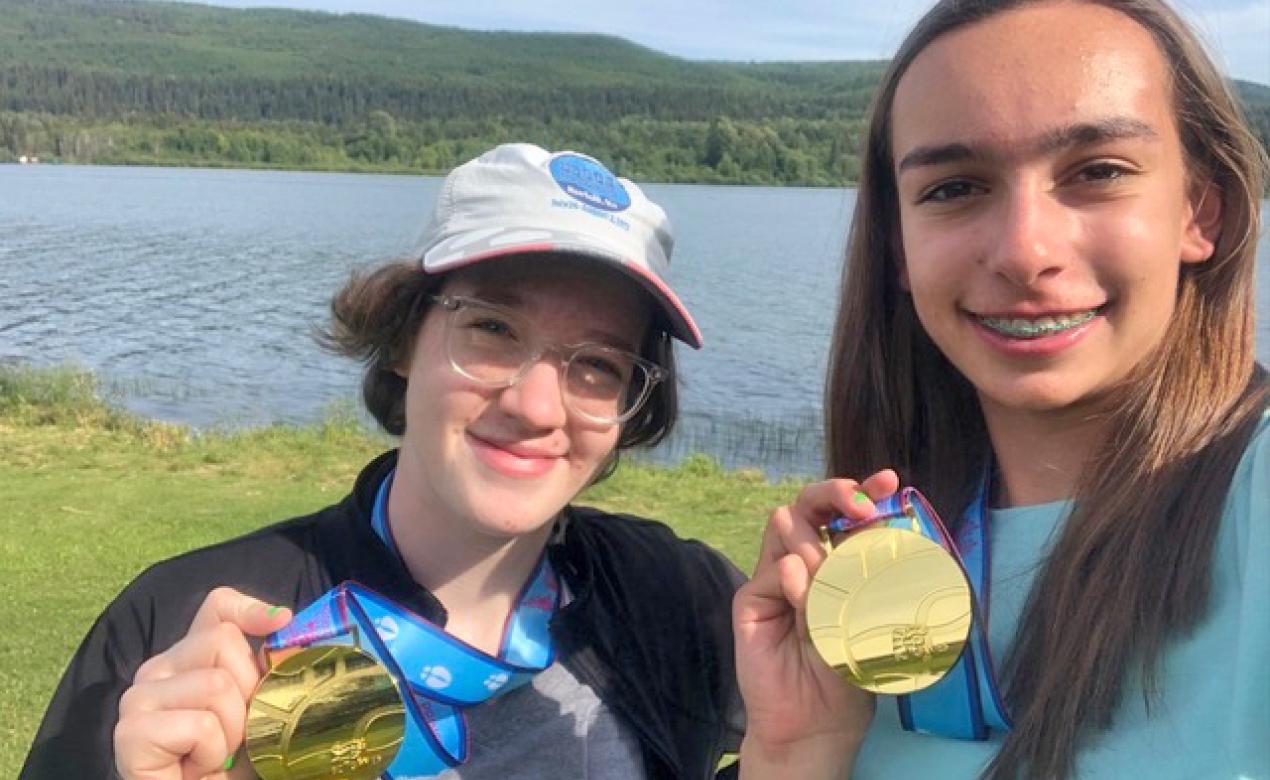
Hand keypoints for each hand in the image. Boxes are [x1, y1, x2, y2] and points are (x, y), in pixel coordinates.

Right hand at [113, 587, 291, 779]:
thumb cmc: (232, 763)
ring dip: (233, 732)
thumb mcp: (258, 708)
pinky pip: (200, 725)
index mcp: (187, 657)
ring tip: (214, 755)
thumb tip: (283, 618)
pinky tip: (195, 769)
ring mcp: (138, 698)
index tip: (282, 623)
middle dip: (248, 694)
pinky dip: (211, 753)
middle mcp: (156, 669)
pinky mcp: (131, 732)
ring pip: (217, 685)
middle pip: (224, 641)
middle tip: (234, 733)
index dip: (250, 608)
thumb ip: (265, 666)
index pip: (217, 606)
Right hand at [734, 469, 899, 779]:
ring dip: (817, 543)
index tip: (889, 483)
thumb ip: (867, 573)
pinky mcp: (752, 598)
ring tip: (835, 581)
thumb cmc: (849, 673)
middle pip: (810, 504)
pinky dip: (797, 581)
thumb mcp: (871, 617)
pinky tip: (808, 603)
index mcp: (839, 561)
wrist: (816, 722)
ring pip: (787, 527)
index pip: (847, 514)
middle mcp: (806, 561)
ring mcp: (776, 576)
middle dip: (836, 493)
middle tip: (861, 504)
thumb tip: (869, 525)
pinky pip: (775, 569)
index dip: (865, 492)